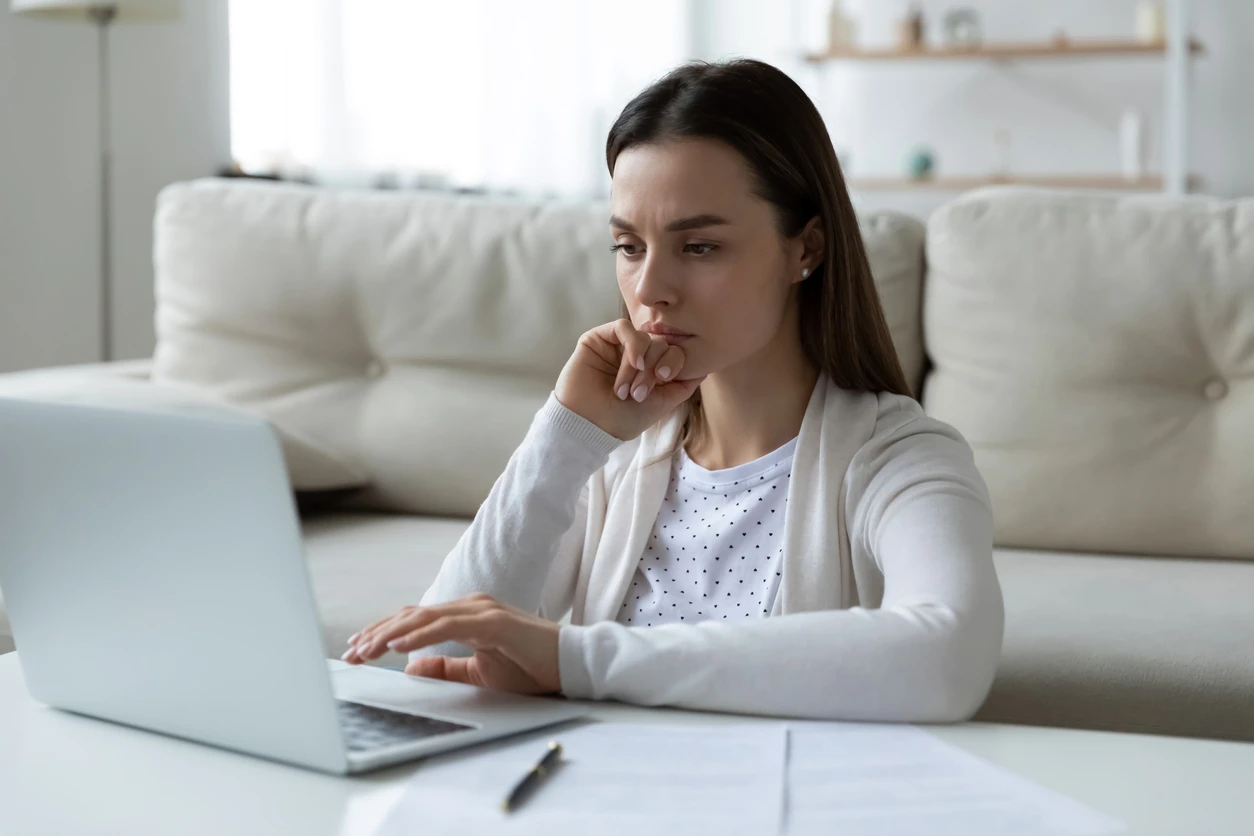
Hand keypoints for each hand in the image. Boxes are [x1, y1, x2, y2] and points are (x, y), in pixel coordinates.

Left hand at [342, 594, 561, 693]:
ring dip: (390, 634)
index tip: (358, 647)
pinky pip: (447, 626)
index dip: (384, 632)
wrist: (571, 664)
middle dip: (377, 633)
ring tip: (365, 650)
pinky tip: (397, 646)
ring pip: (424, 617)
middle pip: (413, 614)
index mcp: (468, 615)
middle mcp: (471, 605)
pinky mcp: (493, 621)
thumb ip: (447, 667)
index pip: (417, 619)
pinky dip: (419, 635)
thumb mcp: (479, 672)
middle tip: (350, 652)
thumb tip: (412, 668)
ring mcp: (482, 609)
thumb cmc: (531, 667)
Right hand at [554, 318, 704, 441]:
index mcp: (651, 370)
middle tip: (641, 392)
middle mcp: (636, 355)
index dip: (676, 362)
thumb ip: (683, 384)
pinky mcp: (599, 338)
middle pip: (662, 343)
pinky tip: (632, 362)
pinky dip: (633, 344)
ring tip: (628, 389)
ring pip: (645, 336)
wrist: (589, 425)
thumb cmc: (622, 419)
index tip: (666, 379)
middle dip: (656, 367)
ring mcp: (618, 346)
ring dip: (642, 363)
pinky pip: (624, 327)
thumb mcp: (662, 403)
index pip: (675, 352)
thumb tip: (705, 367)